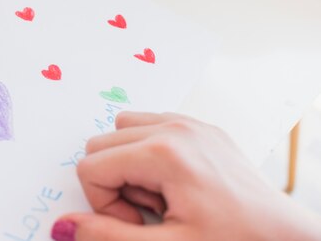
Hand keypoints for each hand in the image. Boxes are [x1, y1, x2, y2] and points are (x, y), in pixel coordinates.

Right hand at [52, 112, 320, 240]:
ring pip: (122, 129)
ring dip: (128, 163)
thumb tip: (63, 225)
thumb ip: (108, 237)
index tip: (135, 223)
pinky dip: (148, 151)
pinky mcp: (201, 127)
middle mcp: (175, 127)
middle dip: (114, 182)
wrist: (288, 239)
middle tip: (149, 211)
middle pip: (102, 144)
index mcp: (164, 153)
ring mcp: (190, 123)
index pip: (91, 166)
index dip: (103, 204)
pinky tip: (172, 181)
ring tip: (162, 195)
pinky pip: (151, 124)